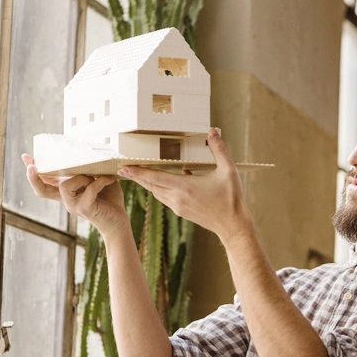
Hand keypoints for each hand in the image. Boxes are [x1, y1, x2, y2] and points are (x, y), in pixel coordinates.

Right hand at [22, 153, 127, 233]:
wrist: (118, 222)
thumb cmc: (109, 200)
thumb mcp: (97, 180)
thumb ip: (88, 170)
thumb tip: (86, 153)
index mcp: (66, 192)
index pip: (45, 182)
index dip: (34, 171)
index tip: (25, 157)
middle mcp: (66, 200)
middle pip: (41, 190)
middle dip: (35, 176)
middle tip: (32, 165)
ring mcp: (73, 206)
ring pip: (65, 187)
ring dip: (80, 177)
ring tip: (93, 176)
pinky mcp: (85, 209)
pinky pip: (89, 191)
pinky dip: (99, 182)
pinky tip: (109, 179)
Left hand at [117, 128, 251, 241]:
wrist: (233, 226)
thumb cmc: (231, 199)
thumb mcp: (228, 171)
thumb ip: (219, 149)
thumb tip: (212, 131)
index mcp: (185, 187)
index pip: (154, 177)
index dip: (137, 172)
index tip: (123, 167)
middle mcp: (177, 198)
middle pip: (150, 185)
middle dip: (136, 176)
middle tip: (123, 168)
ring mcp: (178, 207)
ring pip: (156, 192)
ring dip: (147, 183)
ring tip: (140, 174)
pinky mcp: (182, 212)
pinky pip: (165, 198)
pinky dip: (160, 189)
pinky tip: (167, 182)